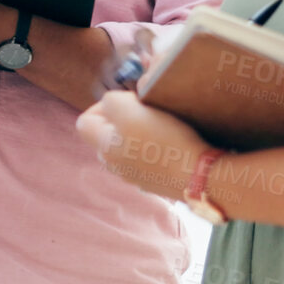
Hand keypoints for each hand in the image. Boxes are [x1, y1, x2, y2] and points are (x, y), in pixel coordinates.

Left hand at [76, 90, 218, 201]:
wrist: (199, 175)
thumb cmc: (164, 139)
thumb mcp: (129, 108)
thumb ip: (111, 101)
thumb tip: (113, 105)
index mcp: (104, 148)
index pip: (84, 122)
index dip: (100, 106)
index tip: (126, 101)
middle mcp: (114, 166)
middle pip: (106, 134)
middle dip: (121, 119)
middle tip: (145, 112)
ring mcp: (134, 177)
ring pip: (127, 146)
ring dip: (139, 133)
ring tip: (160, 126)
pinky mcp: (154, 182)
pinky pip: (146, 159)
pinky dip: (154, 148)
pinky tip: (171, 142)